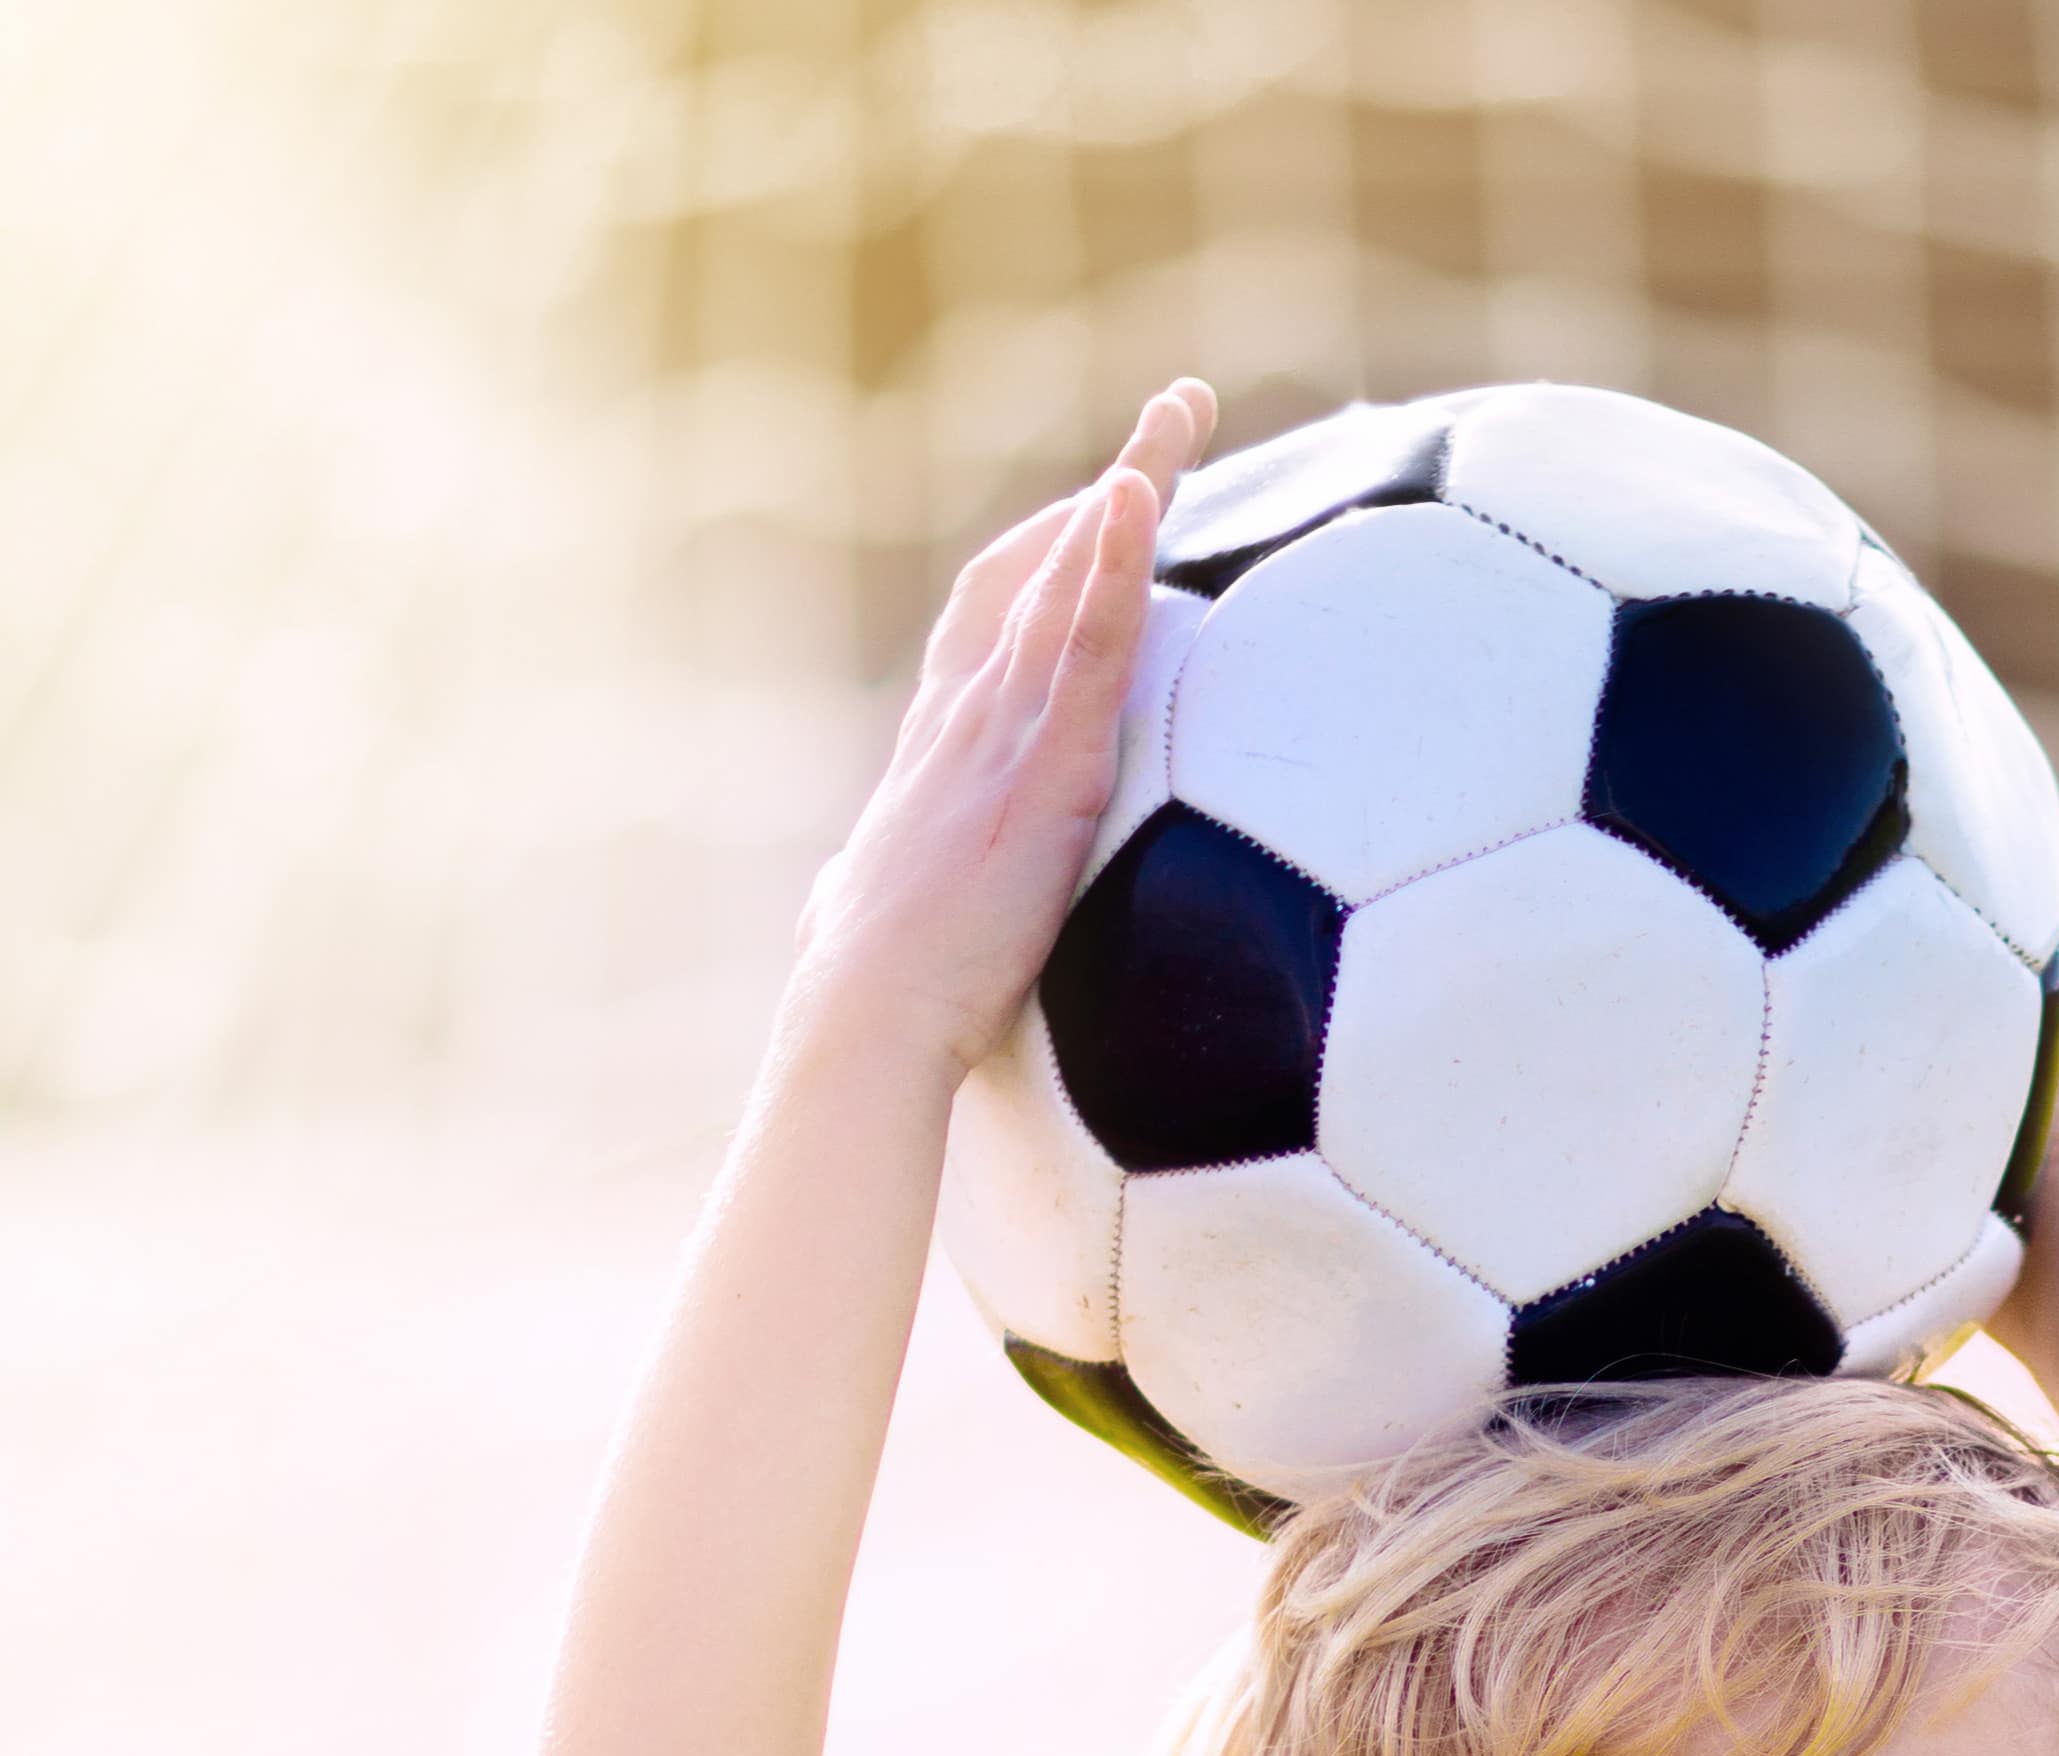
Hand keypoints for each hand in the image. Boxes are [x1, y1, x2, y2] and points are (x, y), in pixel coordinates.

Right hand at [786, 379, 1217, 1079]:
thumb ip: (885, 885)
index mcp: (944, 741)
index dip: (1048, 550)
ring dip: (1130, 487)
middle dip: (1109, 486)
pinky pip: (1090, 646)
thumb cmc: (874, 991)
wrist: (866, 1015)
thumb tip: (846, 899)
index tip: (1099, 505)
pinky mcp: (1043, 767)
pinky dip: (1114, 564)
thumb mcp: (876, 913)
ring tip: (1185, 412)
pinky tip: (1143, 497)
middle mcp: (970, 709)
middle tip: (1176, 416)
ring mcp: (1004, 728)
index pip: (997, 613)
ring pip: (1070, 577)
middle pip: (1040, 563)